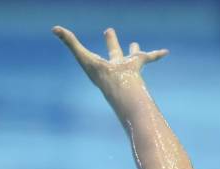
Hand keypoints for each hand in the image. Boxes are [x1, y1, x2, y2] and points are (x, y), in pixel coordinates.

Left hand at [52, 25, 168, 93]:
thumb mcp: (83, 56)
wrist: (121, 89)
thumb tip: (53, 28)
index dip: (88, 46)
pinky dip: (157, 55)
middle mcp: (116, 66)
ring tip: (136, 45)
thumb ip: (70, 42)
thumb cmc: (102, 77)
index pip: (94, 53)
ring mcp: (130, 66)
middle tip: (108, 31)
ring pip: (134, 56)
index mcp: (104, 65)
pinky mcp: (140, 65)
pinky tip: (166, 52)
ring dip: (136, 51)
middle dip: (112, 43)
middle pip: (114, 52)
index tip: (87, 40)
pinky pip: (150, 58)